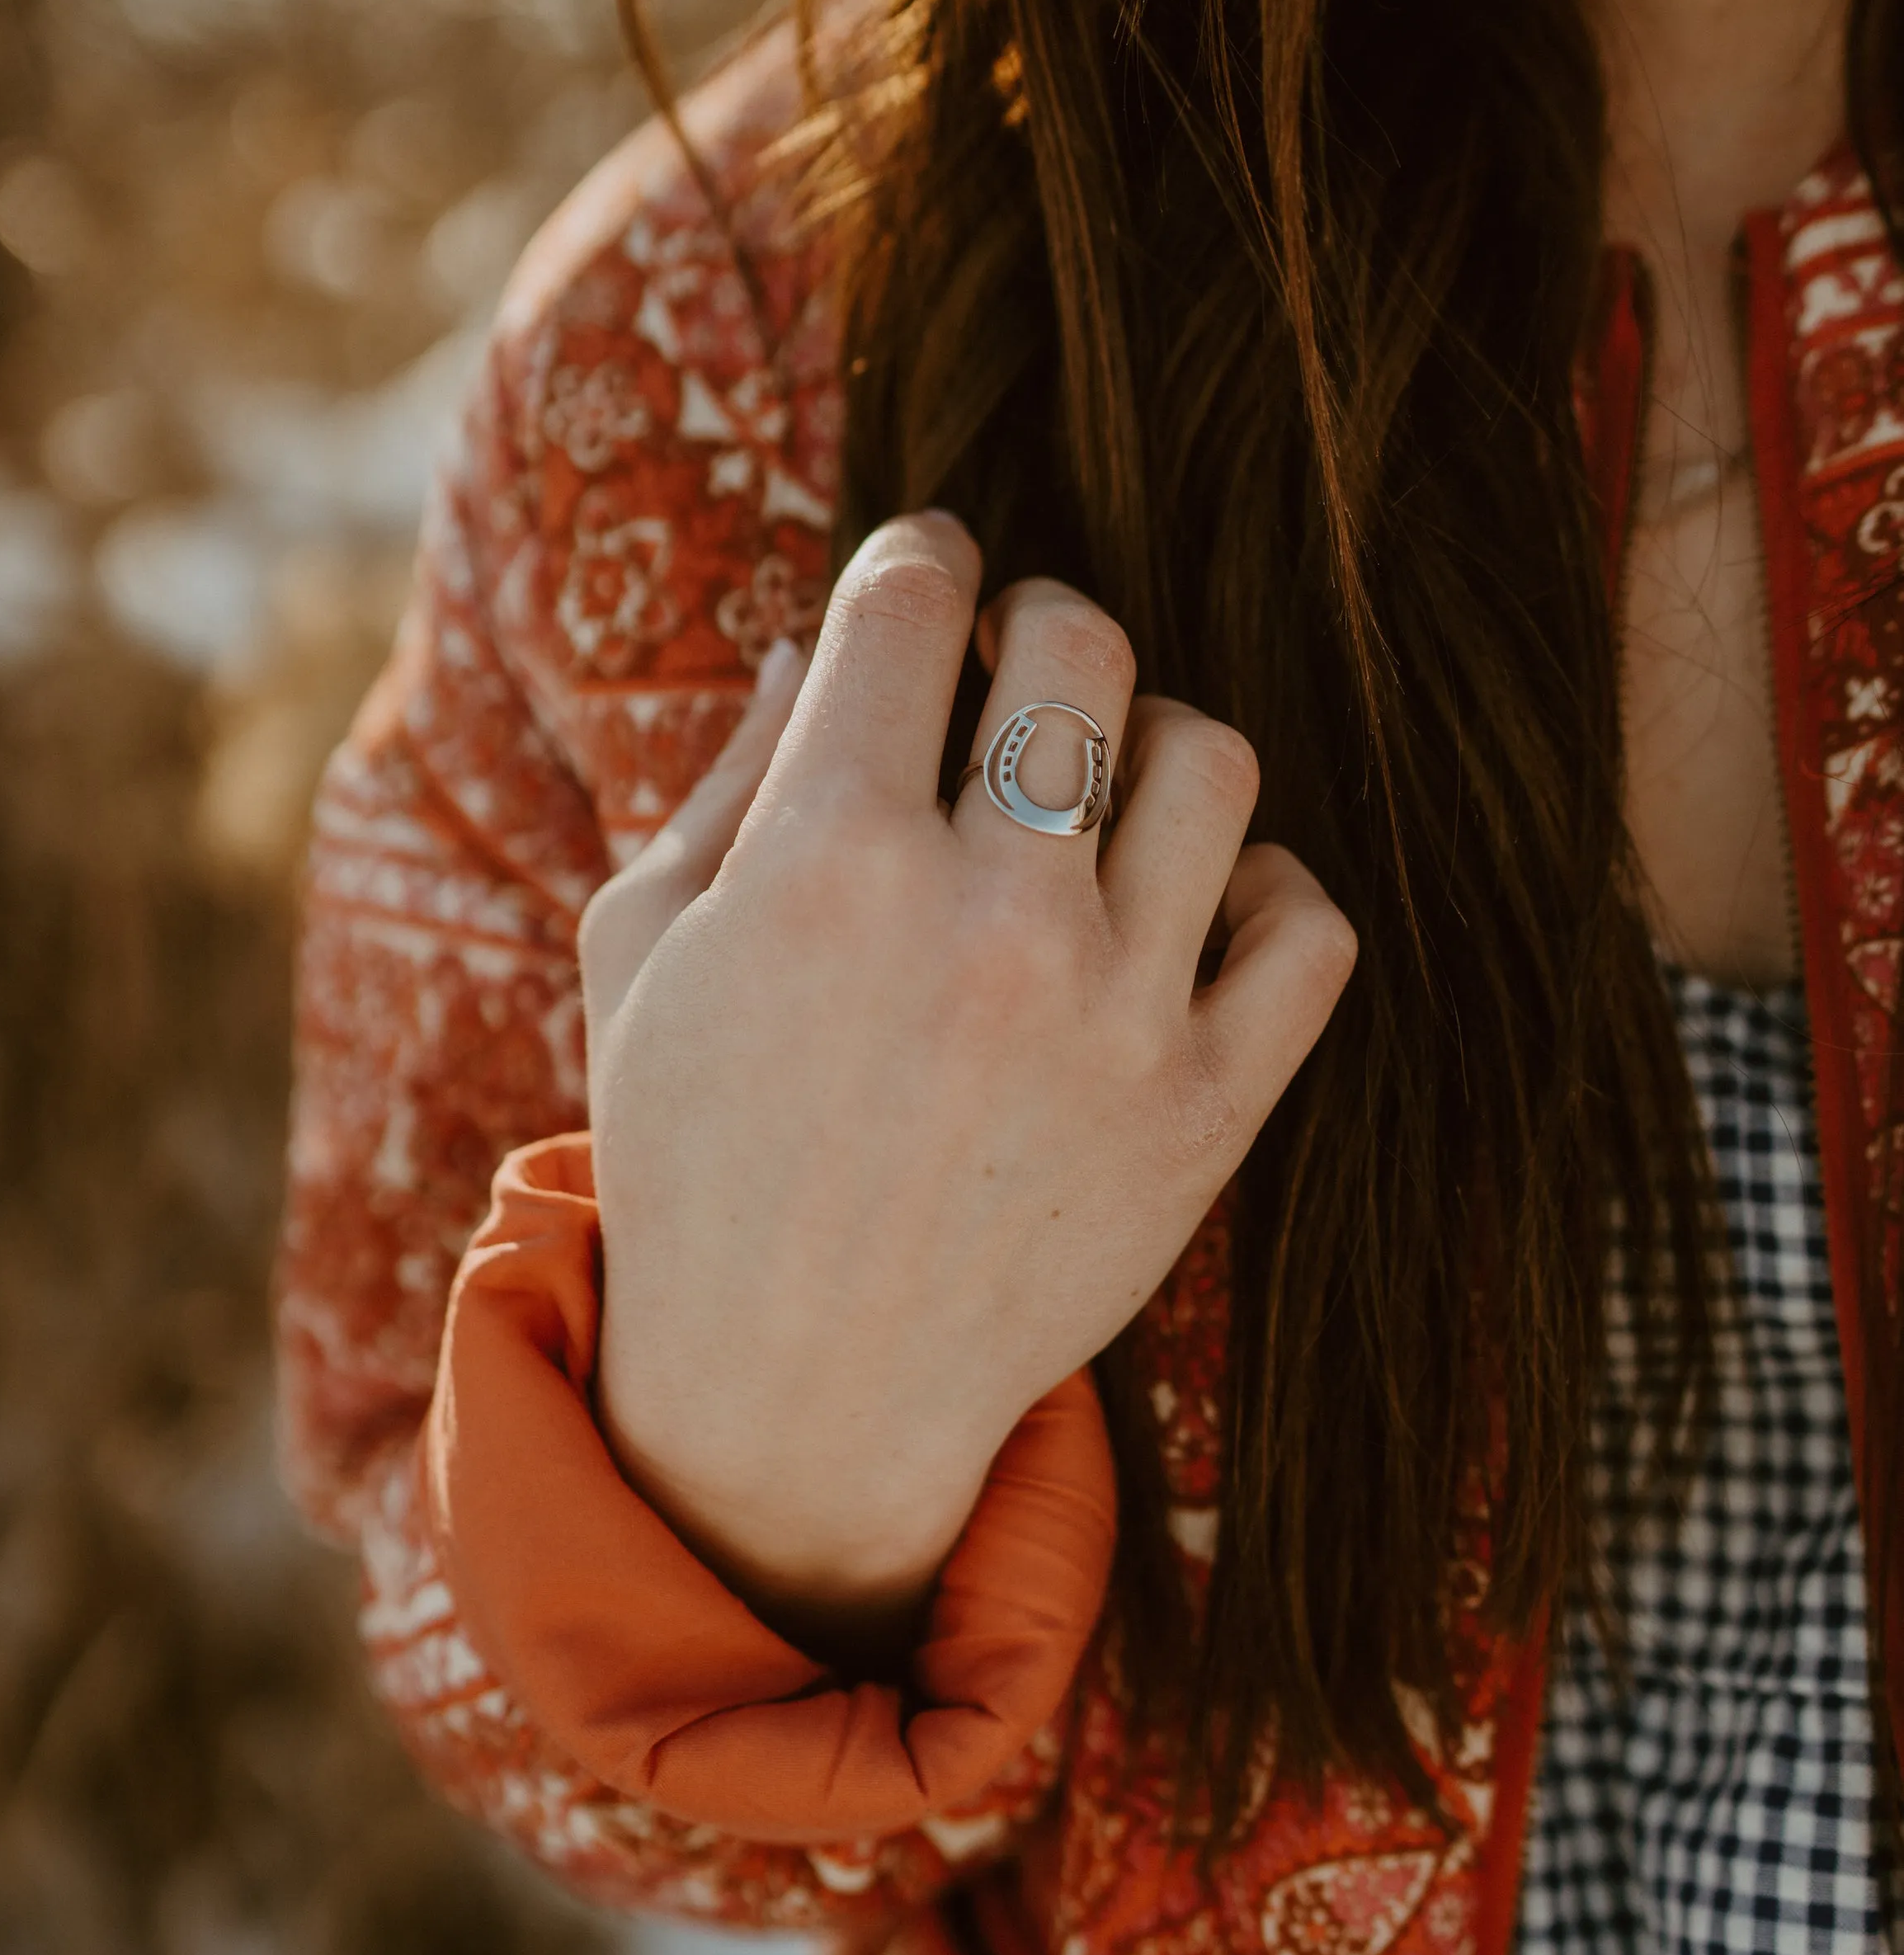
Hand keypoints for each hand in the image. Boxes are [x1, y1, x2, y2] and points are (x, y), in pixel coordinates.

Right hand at [577, 513, 1354, 1640]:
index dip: (919, 559)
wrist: (798, 1395)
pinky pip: (1310, 926)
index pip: (916, 597)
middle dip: (1037, 620)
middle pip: (1082, 641)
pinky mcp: (1207, 1110)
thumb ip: (730, 779)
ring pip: (1212, 758)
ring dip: (1151, 743)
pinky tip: (1189, 909)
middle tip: (1008, 673)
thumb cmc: (697, 1157)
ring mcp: (1116, 1013)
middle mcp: (990, 917)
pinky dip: (1265, 891)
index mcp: (827, 859)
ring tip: (1099, 794)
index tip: (924, 584)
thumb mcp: (643, 955)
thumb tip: (823, 638)